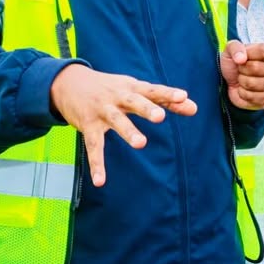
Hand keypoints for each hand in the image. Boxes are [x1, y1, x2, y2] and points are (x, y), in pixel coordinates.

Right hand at [50, 63, 196, 186]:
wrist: (69, 83)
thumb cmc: (111, 88)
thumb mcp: (135, 89)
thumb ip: (165, 100)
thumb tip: (194, 108)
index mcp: (132, 87)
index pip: (153, 90)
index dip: (168, 94)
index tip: (183, 97)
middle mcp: (117, 97)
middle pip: (134, 101)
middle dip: (146, 108)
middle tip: (160, 116)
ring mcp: (102, 110)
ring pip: (116, 120)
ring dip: (128, 131)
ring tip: (140, 143)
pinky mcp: (88, 125)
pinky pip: (93, 146)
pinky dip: (97, 164)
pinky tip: (100, 181)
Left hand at [221, 40, 263, 109]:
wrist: (233, 81)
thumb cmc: (235, 63)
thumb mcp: (230, 50)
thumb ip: (235, 48)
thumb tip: (241, 58)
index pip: (262, 51)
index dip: (247, 55)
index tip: (242, 57)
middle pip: (255, 67)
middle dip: (242, 69)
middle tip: (241, 70)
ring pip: (252, 84)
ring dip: (242, 82)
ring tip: (243, 79)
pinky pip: (251, 97)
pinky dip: (242, 94)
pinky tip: (245, 89)